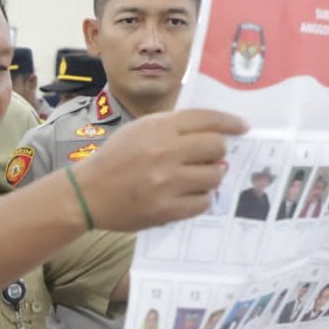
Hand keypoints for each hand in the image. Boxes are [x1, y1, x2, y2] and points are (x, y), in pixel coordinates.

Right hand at [73, 109, 246, 231]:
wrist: (86, 194)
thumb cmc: (113, 159)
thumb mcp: (138, 130)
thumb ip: (173, 128)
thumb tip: (213, 134)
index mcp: (158, 128)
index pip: (207, 119)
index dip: (230, 122)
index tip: (242, 127)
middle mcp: (165, 153)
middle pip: (216, 147)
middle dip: (217, 152)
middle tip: (208, 157)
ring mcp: (166, 183)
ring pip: (214, 176)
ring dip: (210, 176)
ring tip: (195, 178)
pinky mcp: (166, 209)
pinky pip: (202, 202)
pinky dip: (199, 198)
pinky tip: (186, 195)